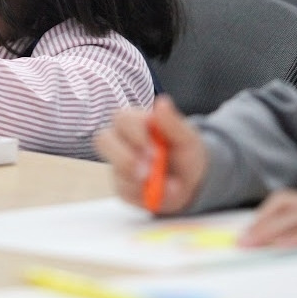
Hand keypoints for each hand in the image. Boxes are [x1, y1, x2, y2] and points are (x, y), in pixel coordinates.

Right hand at [94, 95, 207, 213]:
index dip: (134, 134)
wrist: (193, 182)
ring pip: (114, 169)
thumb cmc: (186, 153)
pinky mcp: (121, 186)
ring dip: (139, 179)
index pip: (121, 118)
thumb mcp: (187, 137)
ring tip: (161, 184)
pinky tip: (158, 192)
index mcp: (136, 121)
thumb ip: (172, 122)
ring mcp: (118, 164)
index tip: (154, 150)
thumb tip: (162, 102)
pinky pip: (123, 191)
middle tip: (148, 172)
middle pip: (103, 140)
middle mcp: (121, 140)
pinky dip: (143, 195)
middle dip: (125, 158)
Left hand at [239, 184, 296, 246]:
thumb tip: (280, 243)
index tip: (244, 232)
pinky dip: (295, 240)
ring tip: (251, 244)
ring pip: (290, 220)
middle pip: (280, 210)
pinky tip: (281, 248)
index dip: (261, 217)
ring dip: (267, 232)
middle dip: (258, 227)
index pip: (280, 204)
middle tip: (241, 242)